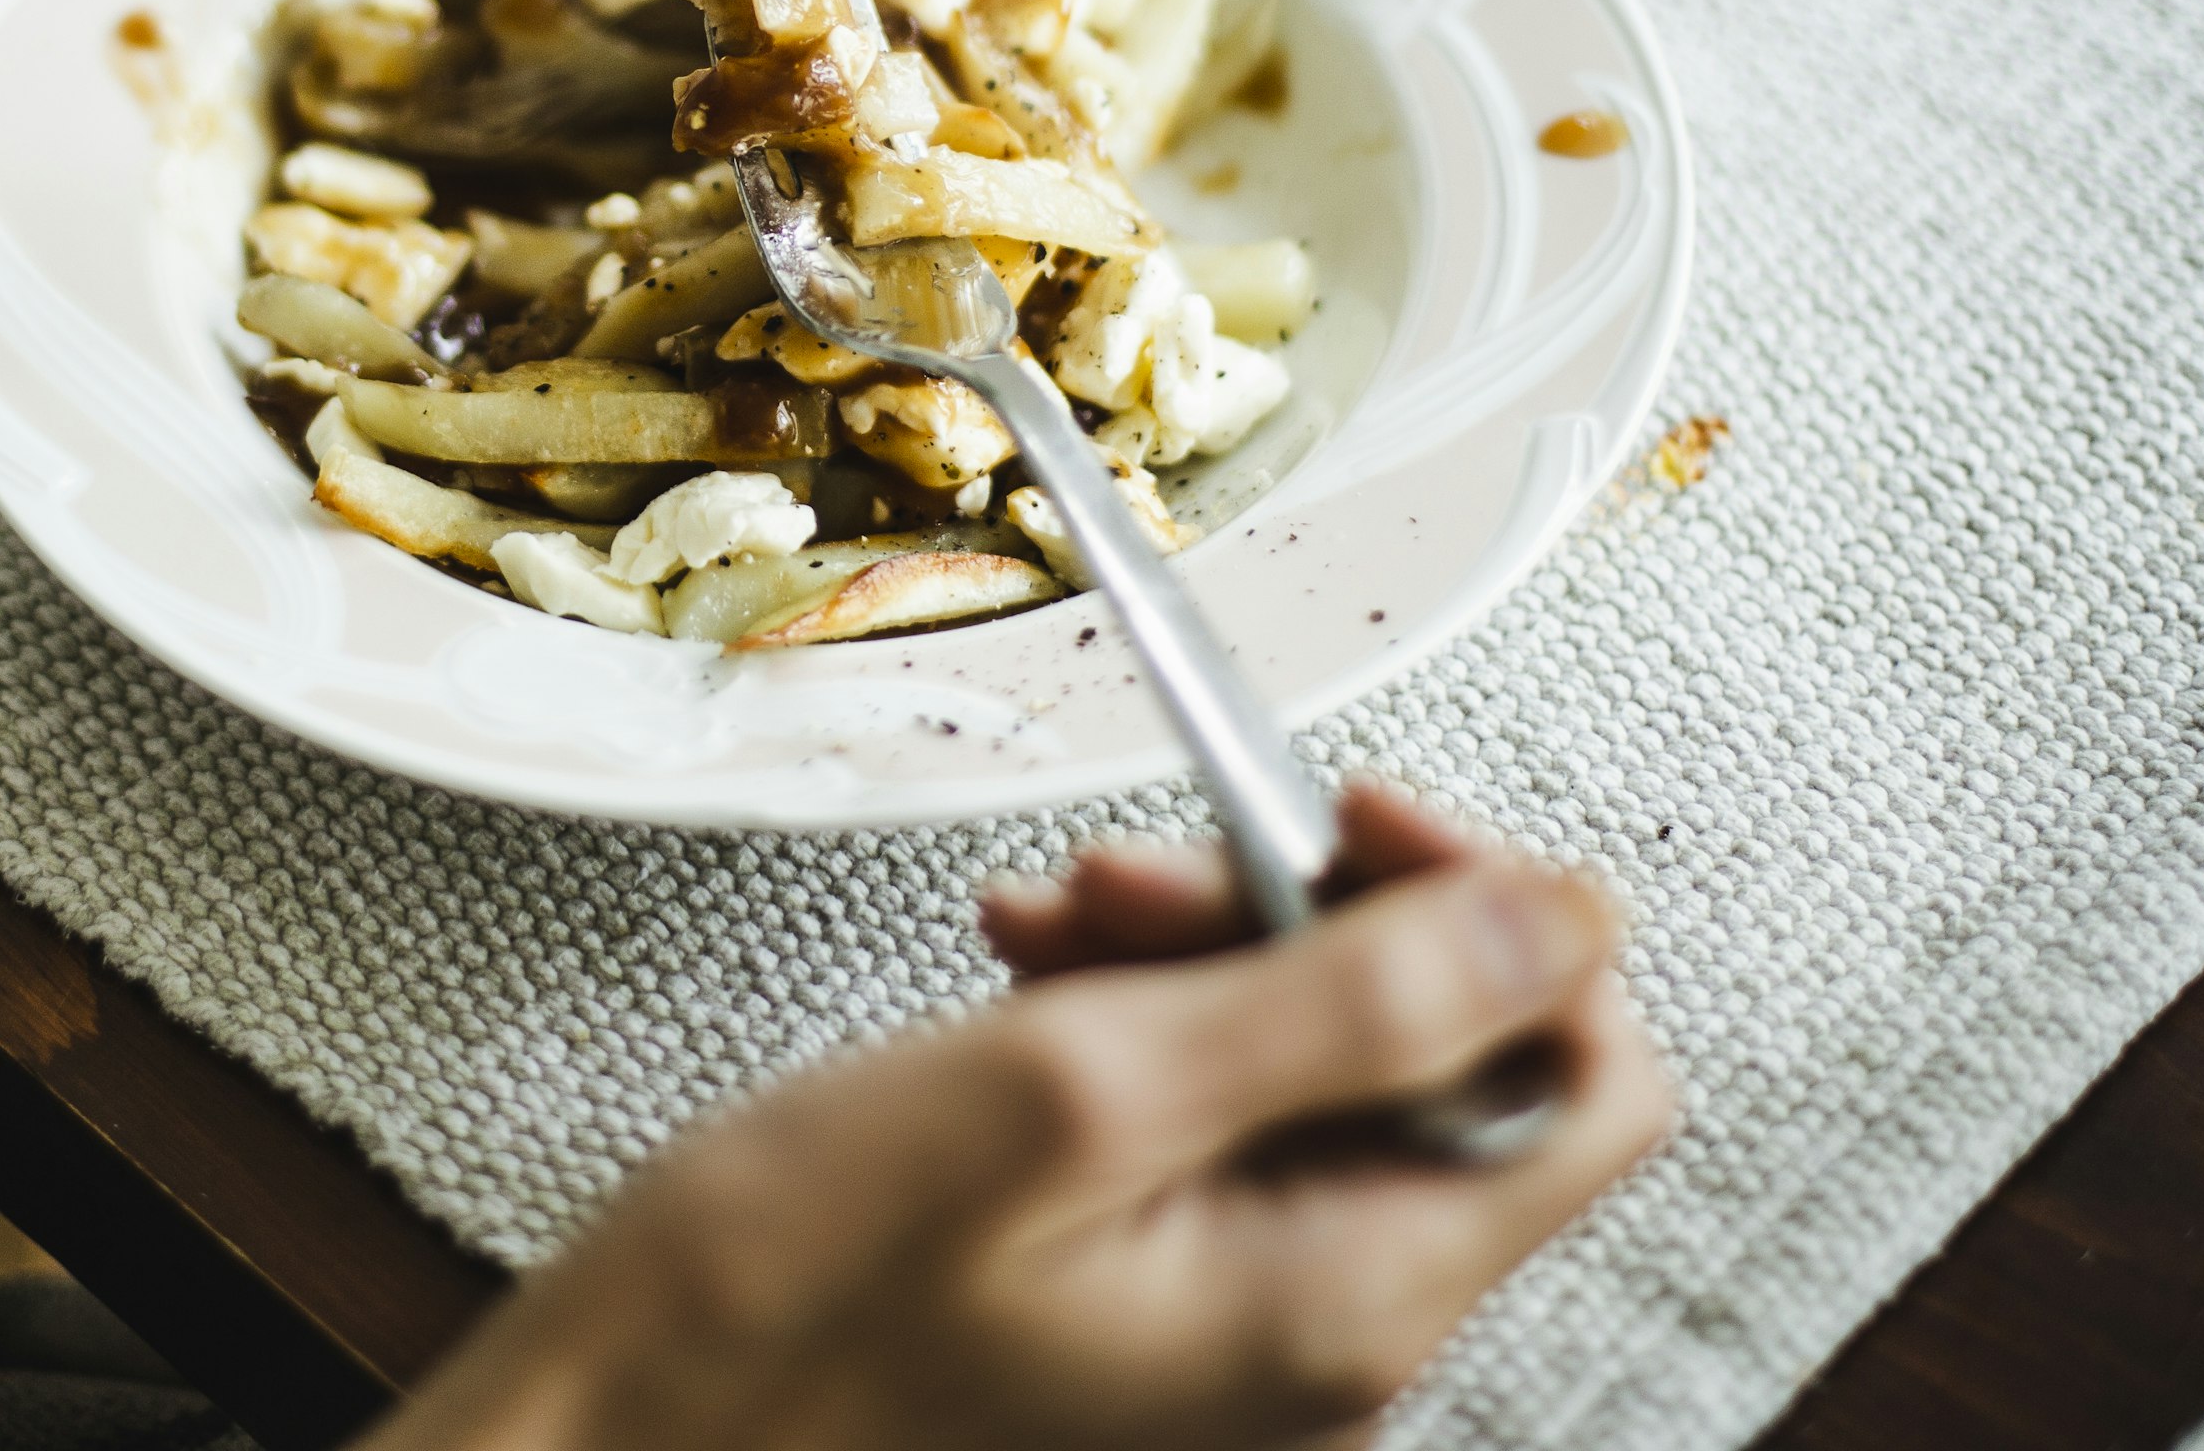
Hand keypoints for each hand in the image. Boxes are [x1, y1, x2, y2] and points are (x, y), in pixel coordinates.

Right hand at [372, 788, 1667, 1450]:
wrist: (618, 1441)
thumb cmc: (789, 1303)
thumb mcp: (1073, 1091)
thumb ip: (1345, 1000)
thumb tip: (1567, 914)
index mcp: (1350, 1298)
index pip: (1585, 1079)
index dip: (1495, 916)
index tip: (1340, 816)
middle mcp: (1331, 1339)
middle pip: (1444, 1065)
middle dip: (1301, 919)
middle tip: (1121, 878)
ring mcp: (1243, 1338)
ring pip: (1316, 1085)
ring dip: (1198, 962)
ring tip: (1041, 929)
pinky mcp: (1152, 1318)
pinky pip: (1217, 1142)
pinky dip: (1136, 1037)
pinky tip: (1024, 990)